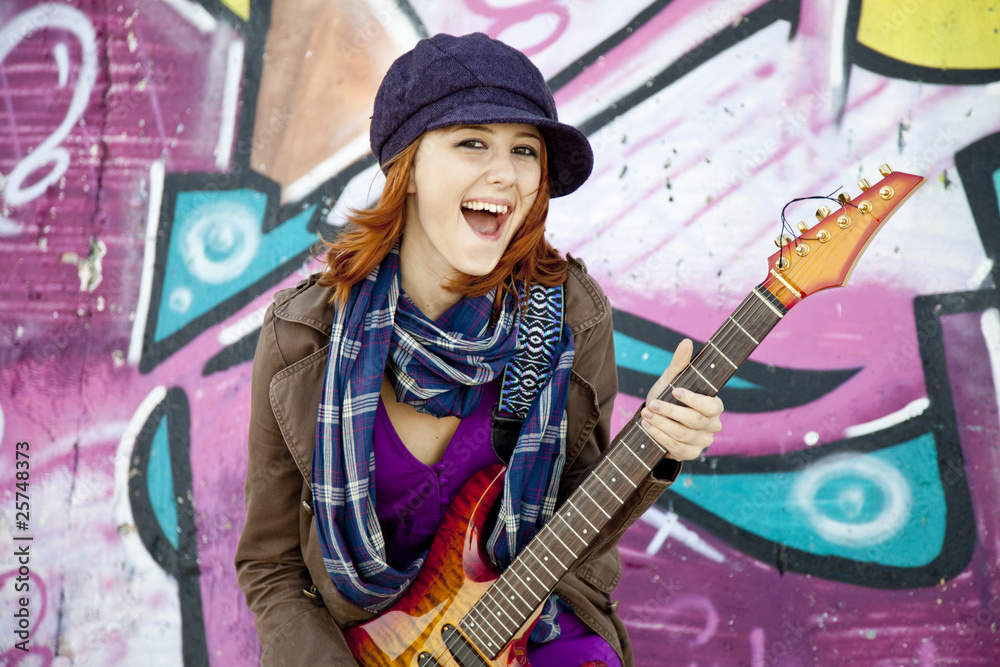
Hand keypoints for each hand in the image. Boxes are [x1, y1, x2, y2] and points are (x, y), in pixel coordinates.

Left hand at [640, 338, 723, 460]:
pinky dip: (659, 437)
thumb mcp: (672, 380)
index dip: (693, 399)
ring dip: (661, 425)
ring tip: (645, 415)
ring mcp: (703, 442)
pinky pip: (675, 448)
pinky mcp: (690, 454)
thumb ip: (680, 363)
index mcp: (714, 406)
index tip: (675, 391)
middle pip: (693, 421)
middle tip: (651, 404)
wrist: (658, 419)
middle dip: (670, 412)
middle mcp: (713, 426)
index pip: (710, 405)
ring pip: (683, 436)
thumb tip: (686, 342)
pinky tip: (647, 427)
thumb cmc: (669, 396)